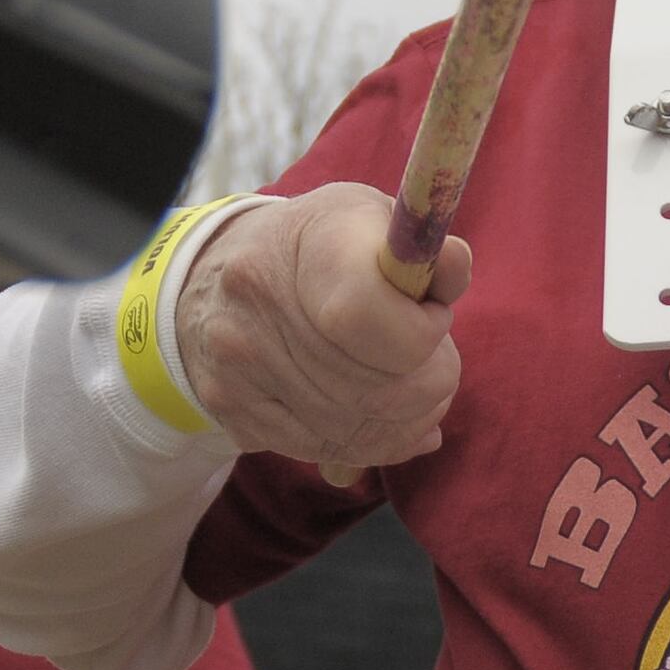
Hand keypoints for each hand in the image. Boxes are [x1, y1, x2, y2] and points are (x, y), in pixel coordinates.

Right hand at [174, 185, 470, 469]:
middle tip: (438, 361)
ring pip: (358, 432)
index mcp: (298, 248)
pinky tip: (390, 417)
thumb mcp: (369, 218)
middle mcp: (255, 312)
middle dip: (433, 382)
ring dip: (411, 419)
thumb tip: (455, 266)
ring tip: (422, 389)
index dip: (421, 330)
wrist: (214, 272)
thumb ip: (423, 247)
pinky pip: (326, 451)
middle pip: (377, 389)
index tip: (432, 312)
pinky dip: (375, 443)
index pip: (367, 317)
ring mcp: (238, 373)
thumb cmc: (317, 243)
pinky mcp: (234, 416)